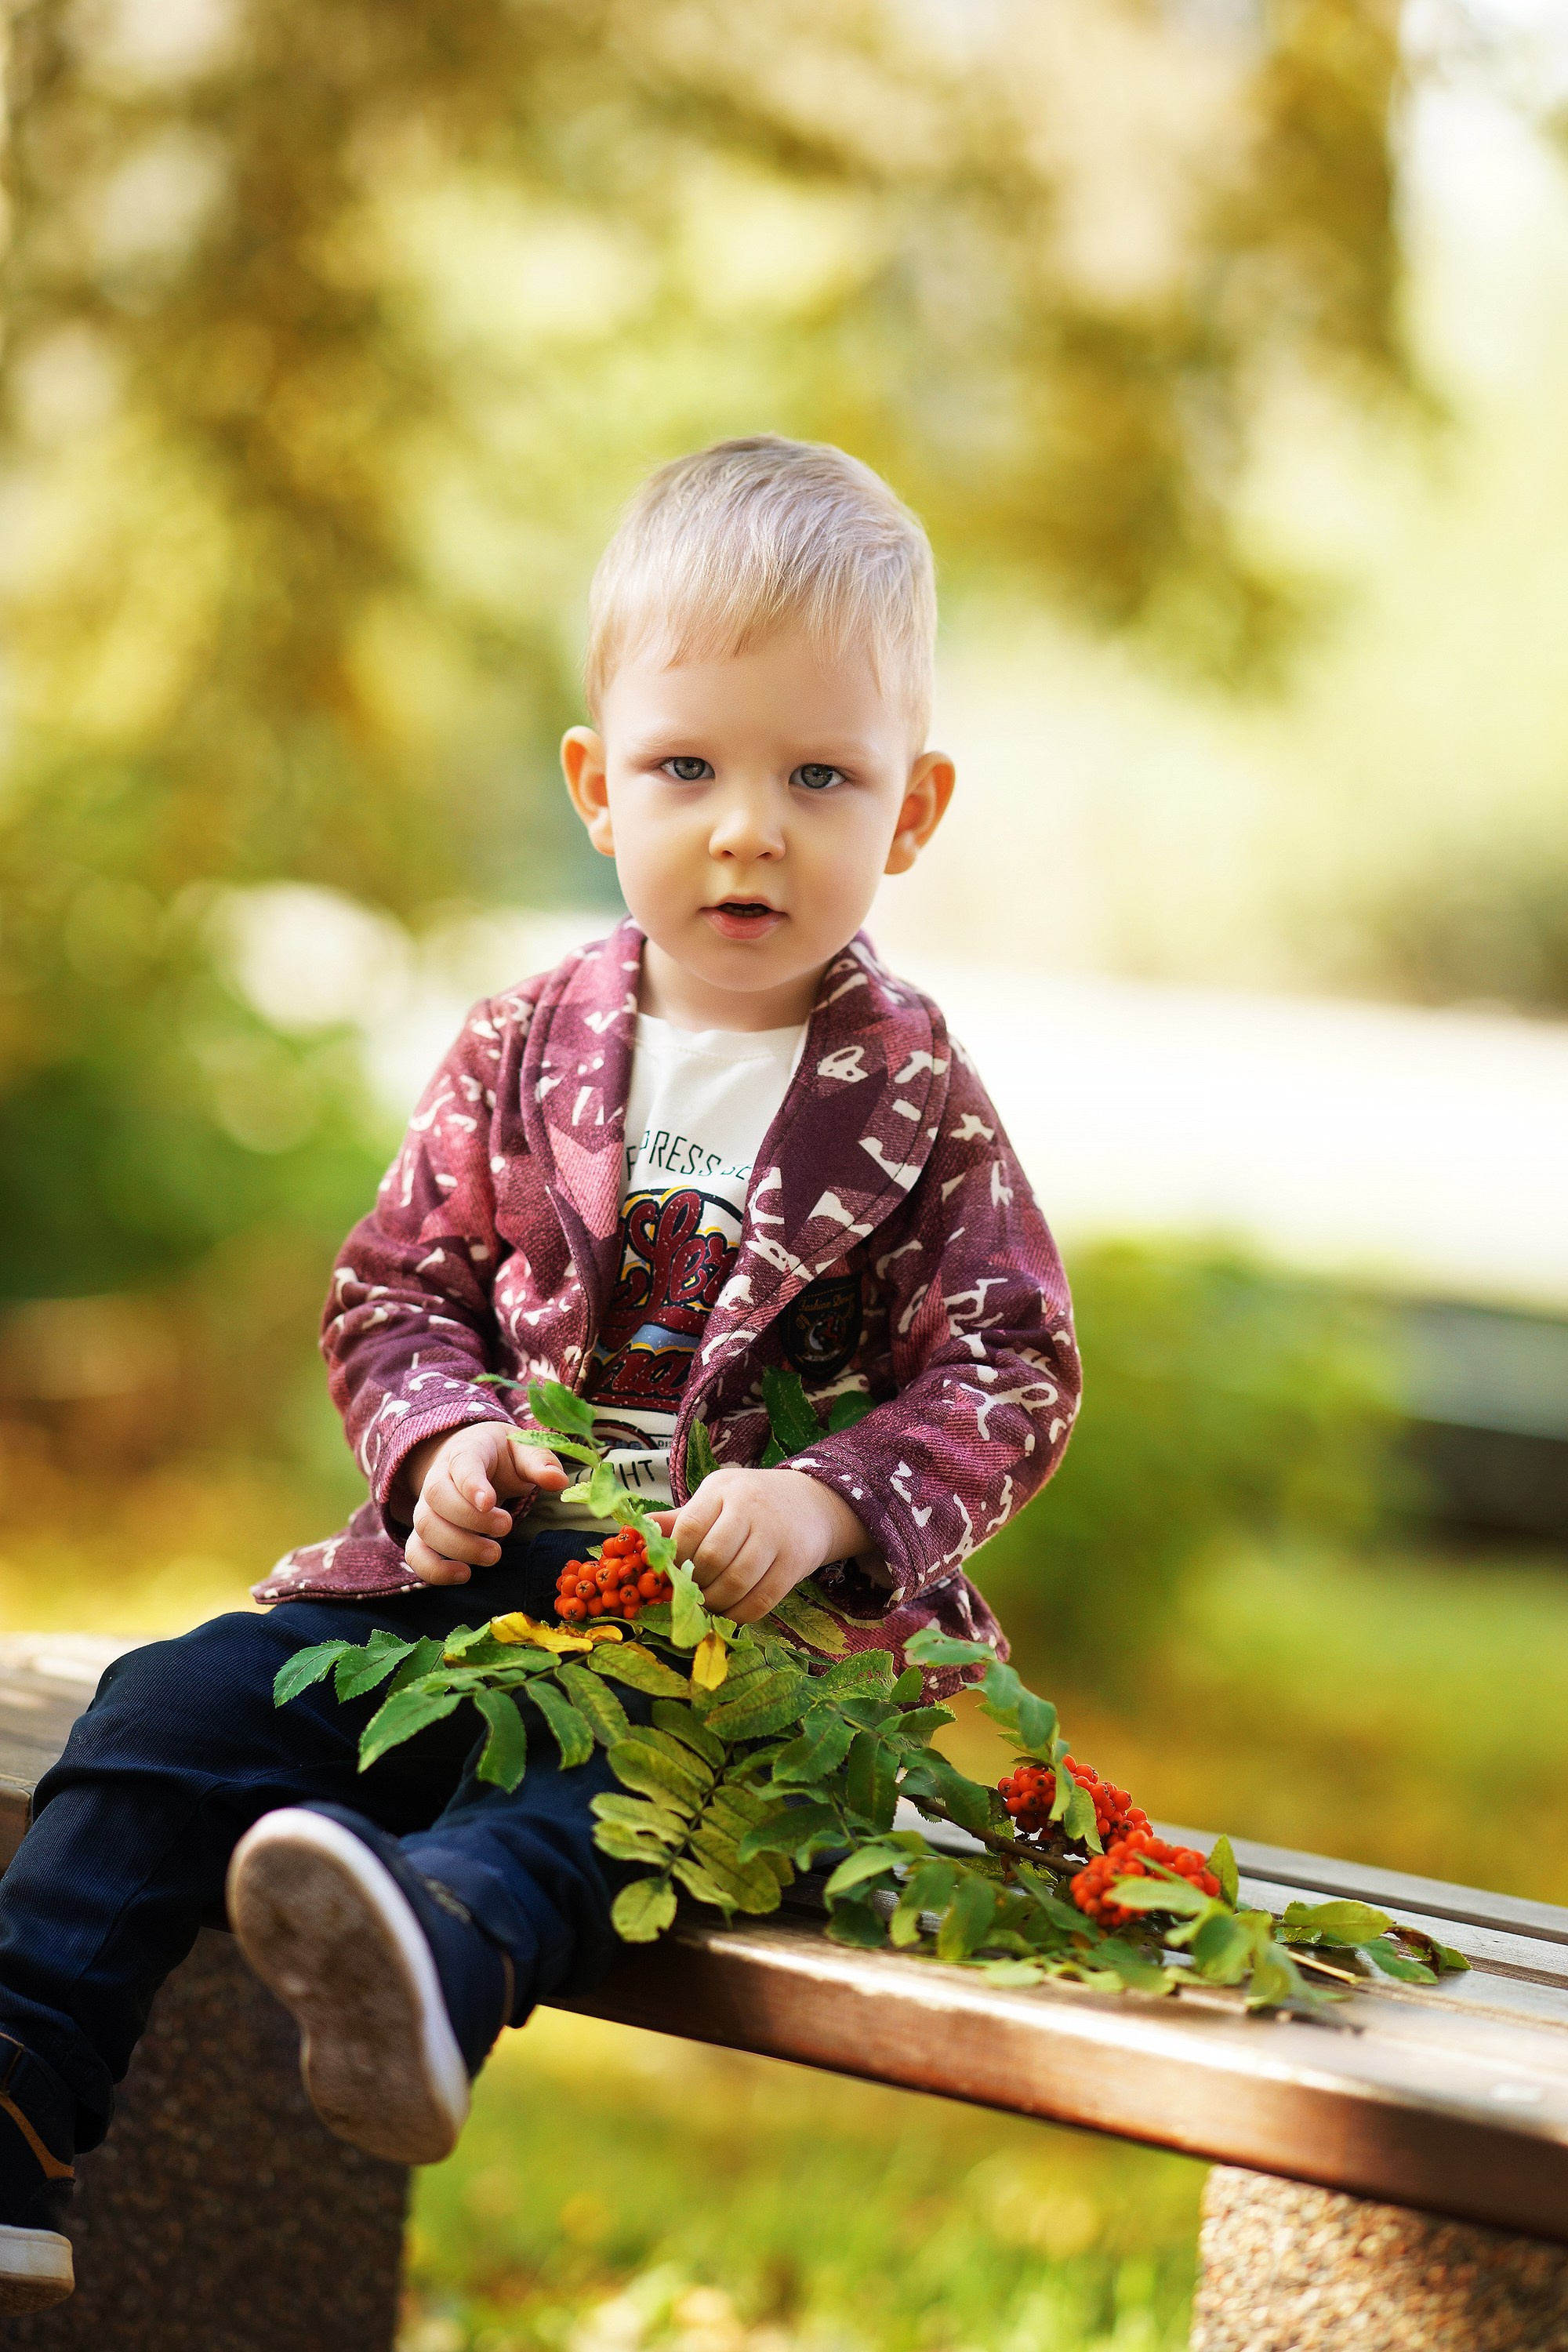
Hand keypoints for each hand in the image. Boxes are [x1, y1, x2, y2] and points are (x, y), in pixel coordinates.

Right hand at [399, 1423, 566, 1586]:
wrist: (472, 1457)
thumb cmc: (501, 1456)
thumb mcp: (522, 1450)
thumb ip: (540, 1463)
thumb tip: (559, 1481)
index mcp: (466, 1451)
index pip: (461, 1464)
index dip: (472, 1484)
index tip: (490, 1502)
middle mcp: (438, 1477)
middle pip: (437, 1496)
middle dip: (470, 1519)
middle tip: (506, 1527)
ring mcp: (428, 1506)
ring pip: (425, 1527)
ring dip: (458, 1546)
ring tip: (493, 1555)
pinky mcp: (424, 1533)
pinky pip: (415, 1553)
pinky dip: (433, 1569)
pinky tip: (464, 1575)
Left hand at [658, 1467, 869, 1625]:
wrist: (813, 1502)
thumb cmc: (751, 1502)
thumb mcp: (716, 1498)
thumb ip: (679, 1519)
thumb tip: (633, 1535)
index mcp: (723, 1489)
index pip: (689, 1527)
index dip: (676, 1558)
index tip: (674, 1572)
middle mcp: (751, 1508)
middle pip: (712, 1557)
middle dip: (695, 1585)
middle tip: (689, 1595)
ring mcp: (776, 1536)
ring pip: (737, 1581)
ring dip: (715, 1603)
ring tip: (707, 1606)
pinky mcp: (794, 1563)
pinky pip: (762, 1599)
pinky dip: (739, 1614)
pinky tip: (730, 1612)